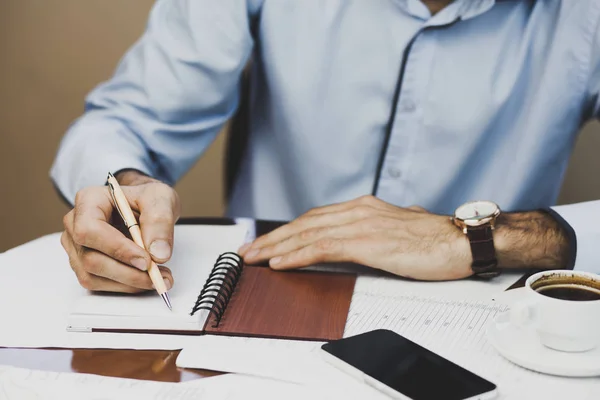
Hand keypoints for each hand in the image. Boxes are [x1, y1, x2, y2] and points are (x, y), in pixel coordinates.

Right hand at [60, 170, 179, 292]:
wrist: (146, 206)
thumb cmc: (149, 199)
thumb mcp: (161, 199)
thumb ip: (160, 222)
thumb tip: (158, 254)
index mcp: (88, 200)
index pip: (89, 230)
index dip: (116, 249)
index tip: (146, 261)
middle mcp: (75, 224)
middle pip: (90, 259)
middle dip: (128, 273)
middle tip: (158, 275)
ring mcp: (76, 247)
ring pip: (93, 276)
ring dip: (129, 283)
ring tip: (159, 277)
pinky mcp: (84, 265)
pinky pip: (99, 284)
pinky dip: (125, 286)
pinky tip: (146, 279)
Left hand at [239, 195, 471, 280]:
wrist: (462, 241)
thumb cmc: (437, 239)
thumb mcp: (400, 229)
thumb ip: (380, 231)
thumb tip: (373, 238)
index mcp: (364, 208)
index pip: (315, 218)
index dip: (288, 230)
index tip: (269, 241)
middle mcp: (358, 211)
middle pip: (304, 223)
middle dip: (272, 238)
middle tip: (248, 250)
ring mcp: (361, 224)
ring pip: (307, 234)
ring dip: (275, 247)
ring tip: (253, 258)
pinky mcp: (366, 242)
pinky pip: (322, 248)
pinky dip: (297, 255)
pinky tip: (279, 263)